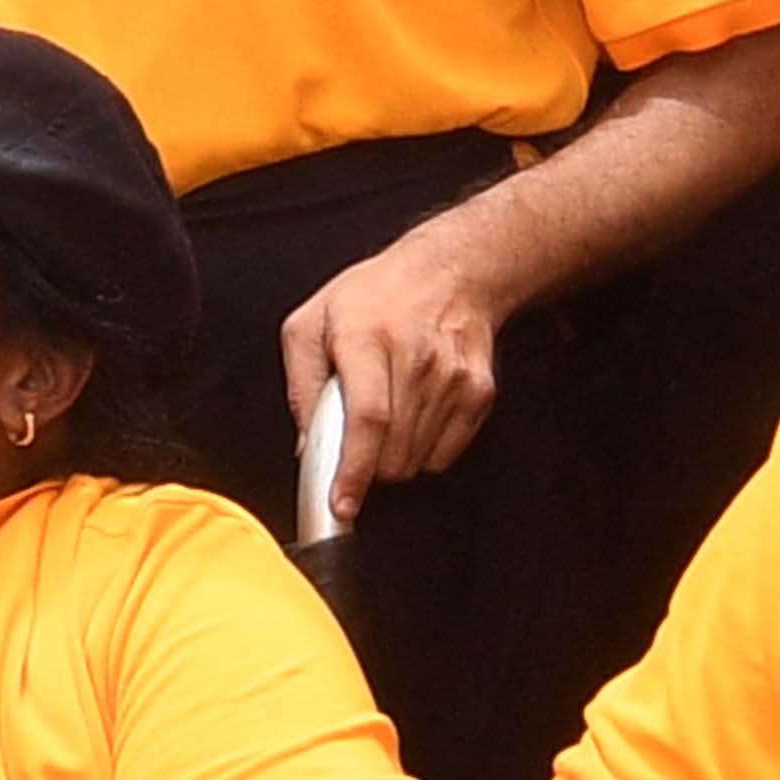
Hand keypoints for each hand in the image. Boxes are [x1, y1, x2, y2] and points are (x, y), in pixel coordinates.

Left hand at [285, 227, 510, 523]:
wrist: (450, 273)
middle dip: (367, 467)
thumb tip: (308, 447)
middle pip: (393, 450)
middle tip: (355, 440)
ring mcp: (453, 377)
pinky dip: (423, 452)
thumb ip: (300, 386)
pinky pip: (445, 454)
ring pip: (417, 460)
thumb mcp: (312, 322)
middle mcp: (414, 357)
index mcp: (366, 337)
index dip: (355, 471)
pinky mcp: (479, 393)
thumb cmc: (375, 295)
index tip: (343, 505)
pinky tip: (412, 416)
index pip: (367, 419)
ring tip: (386, 413)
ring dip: (393, 459)